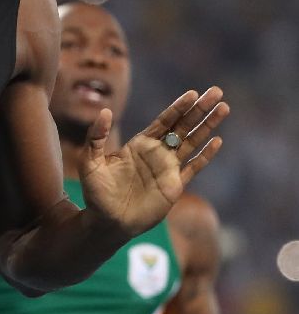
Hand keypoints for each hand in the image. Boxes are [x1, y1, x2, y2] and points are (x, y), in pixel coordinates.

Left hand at [79, 87, 228, 237]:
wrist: (107, 222)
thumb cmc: (96, 192)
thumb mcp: (90, 161)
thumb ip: (96, 136)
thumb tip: (104, 111)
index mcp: (139, 144)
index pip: (164, 121)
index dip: (179, 107)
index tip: (193, 93)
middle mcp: (157, 153)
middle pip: (183, 126)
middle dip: (199, 109)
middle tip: (216, 91)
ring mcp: (168, 169)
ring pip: (193, 142)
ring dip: (208, 126)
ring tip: (224, 108)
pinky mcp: (174, 187)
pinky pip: (194, 168)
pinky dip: (206, 155)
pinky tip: (217, 141)